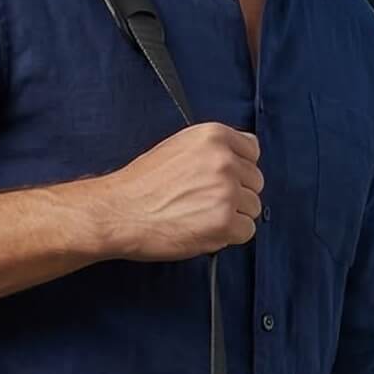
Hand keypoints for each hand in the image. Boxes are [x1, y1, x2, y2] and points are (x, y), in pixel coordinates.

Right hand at [95, 123, 262, 260]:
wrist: (117, 213)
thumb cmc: (139, 187)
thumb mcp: (176, 149)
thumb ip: (210, 152)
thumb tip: (235, 165)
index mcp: (213, 136)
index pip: (252, 150)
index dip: (238, 170)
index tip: (222, 182)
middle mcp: (224, 160)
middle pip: (255, 182)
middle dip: (236, 195)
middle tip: (206, 205)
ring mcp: (226, 192)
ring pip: (253, 208)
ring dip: (232, 217)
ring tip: (201, 219)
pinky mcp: (224, 222)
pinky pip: (246, 232)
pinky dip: (228, 237)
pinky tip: (203, 231)